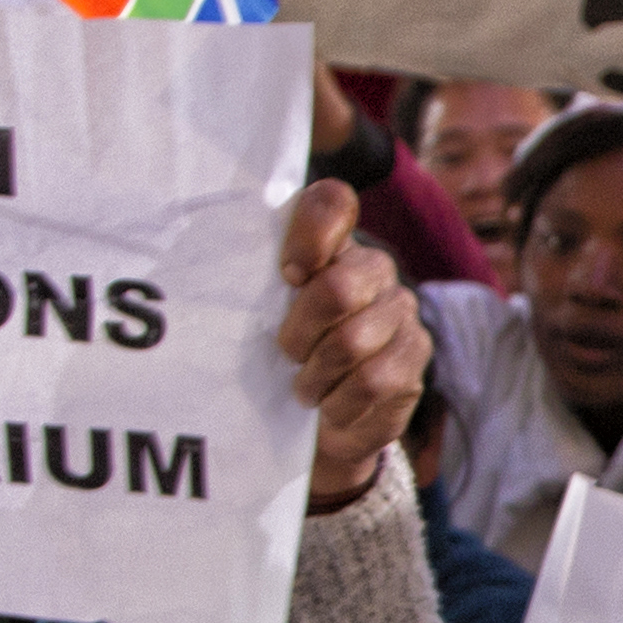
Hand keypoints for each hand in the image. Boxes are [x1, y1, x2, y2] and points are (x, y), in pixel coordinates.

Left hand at [276, 181, 426, 511]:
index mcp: (331, 245)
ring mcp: (400, 310)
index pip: (332, 203)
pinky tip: (330, 404)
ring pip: (351, 342)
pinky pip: (372, 380)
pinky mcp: (415, 355)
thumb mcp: (263, 316)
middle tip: (287, 354)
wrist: (324, 419)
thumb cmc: (286, 356)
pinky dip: (339, 402)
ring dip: (315, 375)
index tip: (287, 275)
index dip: (309, 235)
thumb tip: (207, 269)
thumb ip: (251, 283)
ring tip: (305, 387)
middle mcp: (373, 268)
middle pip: (337, 288)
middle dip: (299, 334)